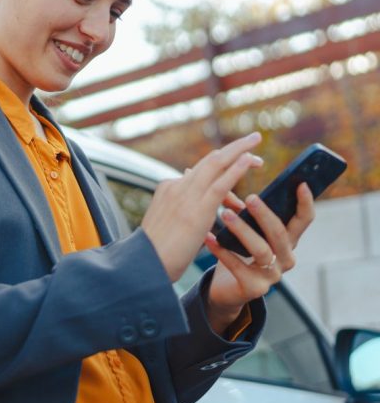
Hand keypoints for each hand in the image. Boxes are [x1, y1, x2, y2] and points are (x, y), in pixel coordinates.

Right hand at [140, 132, 263, 281]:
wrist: (145, 264)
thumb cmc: (156, 252)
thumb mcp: (166, 224)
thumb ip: (180, 210)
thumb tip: (194, 210)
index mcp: (168, 189)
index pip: (199, 171)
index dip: (221, 163)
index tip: (237, 161)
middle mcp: (176, 186)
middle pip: (209, 160)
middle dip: (232, 148)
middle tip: (253, 139)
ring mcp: (185, 196)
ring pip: (215, 164)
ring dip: (238, 149)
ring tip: (256, 142)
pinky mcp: (197, 209)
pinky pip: (221, 184)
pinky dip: (236, 169)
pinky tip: (249, 160)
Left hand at [202, 181, 316, 330]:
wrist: (225, 289)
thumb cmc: (237, 253)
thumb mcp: (245, 230)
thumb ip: (242, 209)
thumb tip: (228, 179)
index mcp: (288, 241)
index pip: (304, 220)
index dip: (305, 202)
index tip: (301, 183)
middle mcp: (285, 258)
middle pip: (280, 234)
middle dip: (265, 214)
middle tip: (250, 197)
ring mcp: (272, 275)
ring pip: (261, 250)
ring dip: (242, 230)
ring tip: (224, 214)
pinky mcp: (254, 289)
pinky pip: (237, 267)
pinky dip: (221, 251)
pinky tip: (208, 238)